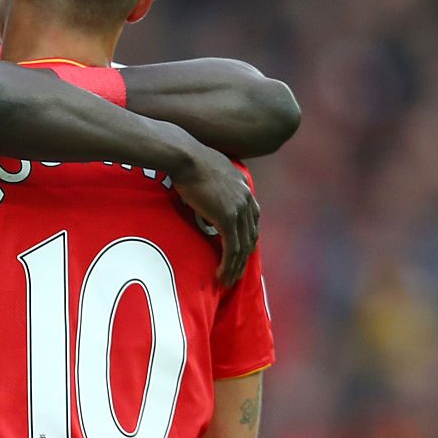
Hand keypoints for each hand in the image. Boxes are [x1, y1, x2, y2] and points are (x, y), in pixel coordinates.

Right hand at [170, 147, 259, 286]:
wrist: (184, 156)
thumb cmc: (187, 159)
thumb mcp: (209, 169)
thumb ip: (214, 182)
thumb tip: (204, 188)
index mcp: (243, 186)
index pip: (252, 218)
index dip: (247, 237)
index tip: (239, 251)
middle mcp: (246, 198)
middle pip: (251, 235)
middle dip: (244, 257)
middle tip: (235, 272)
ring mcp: (239, 209)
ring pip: (243, 246)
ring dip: (236, 266)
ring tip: (227, 281)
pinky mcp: (227, 219)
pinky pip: (232, 248)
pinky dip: (228, 264)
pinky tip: (221, 276)